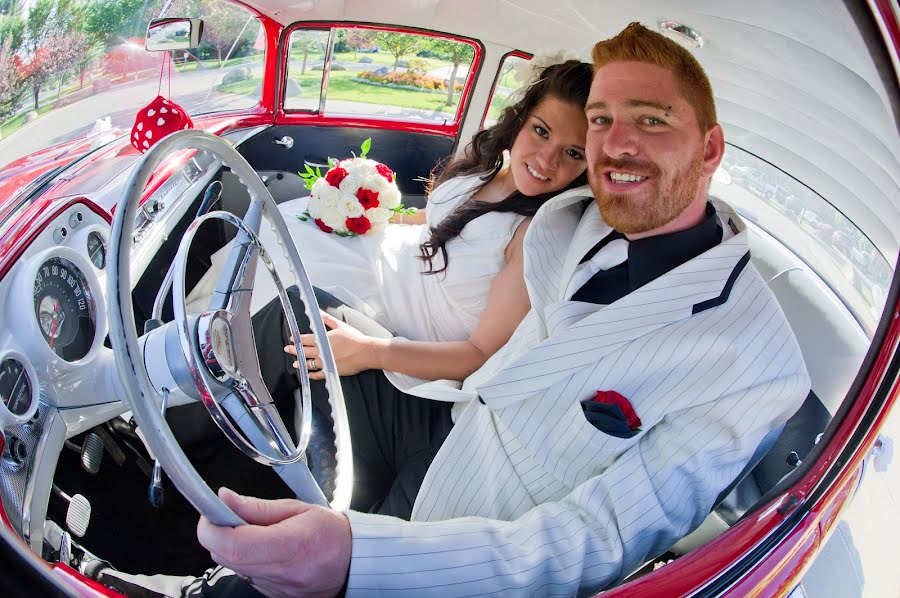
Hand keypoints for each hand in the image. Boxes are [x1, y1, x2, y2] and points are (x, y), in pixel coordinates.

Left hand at [197, 487, 350, 597]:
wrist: (352, 563)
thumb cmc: (331, 534)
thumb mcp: (298, 508)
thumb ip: (257, 506)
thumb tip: (225, 498)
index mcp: (291, 545)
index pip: (234, 544)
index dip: (213, 527)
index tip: (212, 511)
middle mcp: (281, 573)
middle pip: (225, 556)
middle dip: (218, 532)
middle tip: (232, 516)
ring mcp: (274, 589)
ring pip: (231, 566)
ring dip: (232, 546)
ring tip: (257, 533)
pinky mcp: (270, 595)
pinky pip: (244, 575)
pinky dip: (246, 559)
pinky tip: (266, 550)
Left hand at [285, 311, 380, 378]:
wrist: (366, 352)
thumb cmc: (354, 338)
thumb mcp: (340, 325)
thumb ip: (327, 319)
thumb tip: (318, 312)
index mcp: (323, 339)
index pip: (306, 339)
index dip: (298, 339)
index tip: (292, 339)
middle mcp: (322, 351)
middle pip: (304, 351)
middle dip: (295, 350)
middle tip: (288, 349)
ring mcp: (326, 362)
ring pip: (309, 363)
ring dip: (301, 363)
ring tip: (295, 363)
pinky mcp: (331, 371)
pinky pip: (318, 374)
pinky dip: (312, 375)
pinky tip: (308, 374)